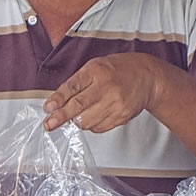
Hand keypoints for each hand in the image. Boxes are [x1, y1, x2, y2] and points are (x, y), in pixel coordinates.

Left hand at [43, 53, 164, 132]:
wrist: (148, 77)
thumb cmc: (118, 70)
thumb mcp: (94, 67)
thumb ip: (75, 84)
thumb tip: (55, 104)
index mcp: (96, 71)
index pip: (72, 87)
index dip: (58, 99)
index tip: (48, 109)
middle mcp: (106, 87)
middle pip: (78, 106)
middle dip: (60, 117)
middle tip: (49, 124)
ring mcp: (116, 103)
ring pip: (87, 121)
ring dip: (77, 121)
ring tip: (79, 114)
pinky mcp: (122, 116)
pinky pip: (99, 128)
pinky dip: (92, 125)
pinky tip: (96, 115)